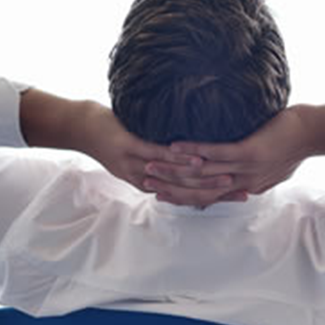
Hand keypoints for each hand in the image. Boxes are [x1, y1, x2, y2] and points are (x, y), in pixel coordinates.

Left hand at [76, 102, 239, 205]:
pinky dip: (179, 158)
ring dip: (203, 178)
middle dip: (217, 192)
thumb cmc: (115, 136)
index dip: (217, 197)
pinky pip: (158, 155)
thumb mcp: (140, 155)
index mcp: (149, 184)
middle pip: (186, 192)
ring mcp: (136, 164)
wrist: (80, 128)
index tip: (243, 194)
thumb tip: (193, 157)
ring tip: (228, 175)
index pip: (189, 196)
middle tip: (244, 189)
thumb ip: (164, 161)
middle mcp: (143, 180)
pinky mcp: (129, 147)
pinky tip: (198, 156)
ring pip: (175, 176)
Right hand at [143, 106, 313, 205]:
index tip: (161, 193)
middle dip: (172, 187)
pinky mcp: (249, 153)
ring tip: (152, 163)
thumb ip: (252, 172)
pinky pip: (217, 153)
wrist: (313, 135)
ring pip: (203, 174)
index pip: (209, 197)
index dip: (184, 196)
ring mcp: (246, 169)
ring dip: (175, 169)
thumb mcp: (271, 166)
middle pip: (201, 190)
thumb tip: (239, 174)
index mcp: (247, 186)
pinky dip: (194, 150)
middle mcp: (243, 182)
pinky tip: (175, 145)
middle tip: (146, 182)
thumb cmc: (292, 145)